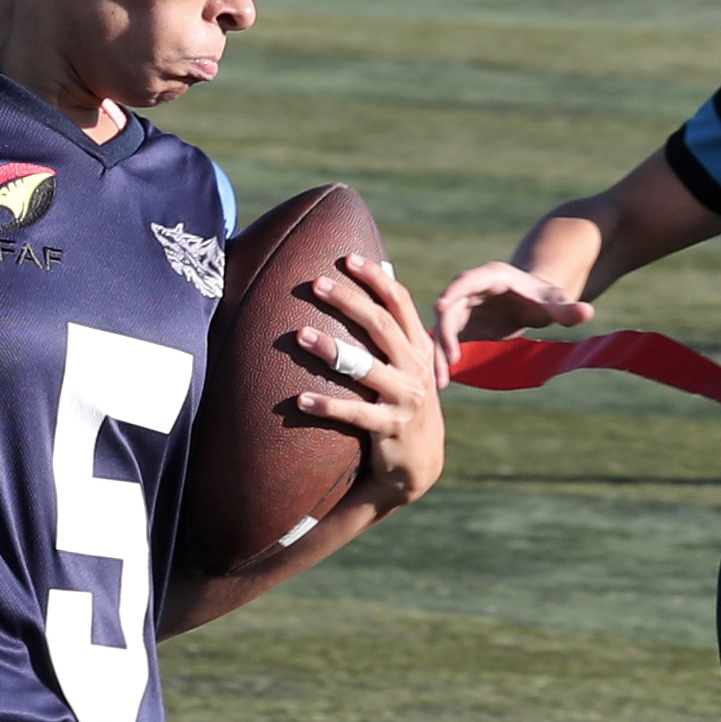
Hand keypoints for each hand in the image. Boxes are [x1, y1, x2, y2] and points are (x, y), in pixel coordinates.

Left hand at [291, 253, 443, 514]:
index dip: (376, 279)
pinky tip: (299, 399)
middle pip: (381, 326)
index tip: (348, 258)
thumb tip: (377, 276)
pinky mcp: (391, 428)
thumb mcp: (408, 365)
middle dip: (349, 301)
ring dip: (330, 349)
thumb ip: (394, 331)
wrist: (421, 463)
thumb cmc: (403, 402)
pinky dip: (326, 406)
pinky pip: (354, 414)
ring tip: (299, 334)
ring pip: (364, 367)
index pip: (400, 303)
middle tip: (316, 284)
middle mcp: (416, 369)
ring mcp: (406, 398)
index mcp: (419, 347)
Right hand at [431, 259, 590, 380]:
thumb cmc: (544, 297)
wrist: (533, 303)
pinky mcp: (461, 328)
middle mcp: (470, 292)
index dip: (453, 291)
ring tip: (443, 382)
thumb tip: (587, 312)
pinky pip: (447, 343)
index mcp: (492, 277)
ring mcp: (462, 310)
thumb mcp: (556, 302)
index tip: (440, 306)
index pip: (467, 281)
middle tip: (451, 360)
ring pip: (443, 330)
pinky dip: (443, 360)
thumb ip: (568, 309)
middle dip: (446, 334)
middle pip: (449, 310)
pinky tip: (445, 381)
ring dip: (440, 354)